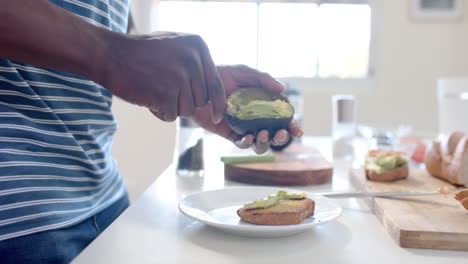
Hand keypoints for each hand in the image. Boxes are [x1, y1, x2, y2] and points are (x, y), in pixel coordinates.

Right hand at [101, 31, 225, 122]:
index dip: (218, 104)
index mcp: (198, 46)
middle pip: (201, 100)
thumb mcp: (176, 46)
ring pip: (187, 110)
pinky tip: (147, 97)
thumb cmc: (141, 53)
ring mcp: (179, 77)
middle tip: (163, 87)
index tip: (218, 116)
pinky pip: (171, 116)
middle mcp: (192, 60)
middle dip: (184, 101)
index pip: (216, 84)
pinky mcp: (165, 94)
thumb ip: (197, 64)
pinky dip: (159, 112)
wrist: (109, 54)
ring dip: (171, 107)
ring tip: (154, 89)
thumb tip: (215, 94)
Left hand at [194, 65, 302, 153]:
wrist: (197, 82)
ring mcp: (243, 127)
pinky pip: (241, 144)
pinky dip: (247, 143)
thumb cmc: (221, 75)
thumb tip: (282, 88)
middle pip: (274, 134)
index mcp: (264, 105)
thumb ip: (263, 79)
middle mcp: (256, 118)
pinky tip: (248, 137)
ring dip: (265, 143)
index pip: (282, 118)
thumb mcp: (244, 73)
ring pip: (259, 144)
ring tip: (262, 134)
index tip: (298, 131)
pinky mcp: (229, 133)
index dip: (292, 126)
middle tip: (280, 134)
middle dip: (281, 138)